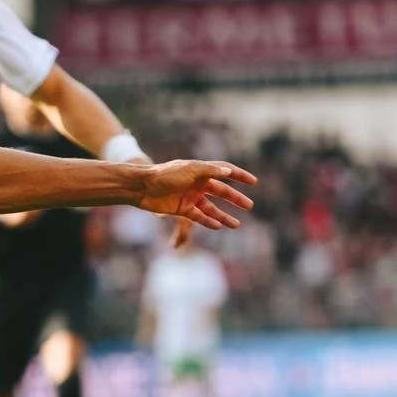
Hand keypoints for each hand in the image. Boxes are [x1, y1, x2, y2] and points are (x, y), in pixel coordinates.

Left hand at [137, 161, 256, 231]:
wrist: (142, 187)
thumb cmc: (165, 174)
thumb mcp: (190, 169)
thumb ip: (210, 171)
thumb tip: (229, 172)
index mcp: (201, 171)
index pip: (225, 171)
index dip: (239, 176)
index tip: (253, 182)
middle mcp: (197, 184)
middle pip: (221, 192)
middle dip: (235, 199)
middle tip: (249, 206)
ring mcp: (190, 197)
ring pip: (211, 208)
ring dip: (223, 216)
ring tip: (236, 225)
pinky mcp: (181, 209)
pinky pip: (198, 217)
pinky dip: (208, 222)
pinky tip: (218, 227)